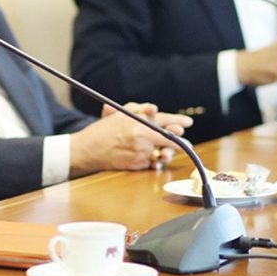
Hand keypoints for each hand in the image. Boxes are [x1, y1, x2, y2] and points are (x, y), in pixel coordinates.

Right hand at [68, 103, 191, 176]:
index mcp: (138, 122)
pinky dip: (152, 160)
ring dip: (167, 153)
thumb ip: (139, 109)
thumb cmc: (104, 129)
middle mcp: (141, 138)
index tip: (188, 123)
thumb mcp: (120, 113)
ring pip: (162, 153)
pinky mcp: (137, 165)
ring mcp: (140, 153)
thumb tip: (154, 110)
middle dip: (179, 142)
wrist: (88, 150)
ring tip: (167, 153)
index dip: (178, 122)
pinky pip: (151, 162)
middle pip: (169, 140)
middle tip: (186, 143)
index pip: (164, 121)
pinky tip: (153, 159)